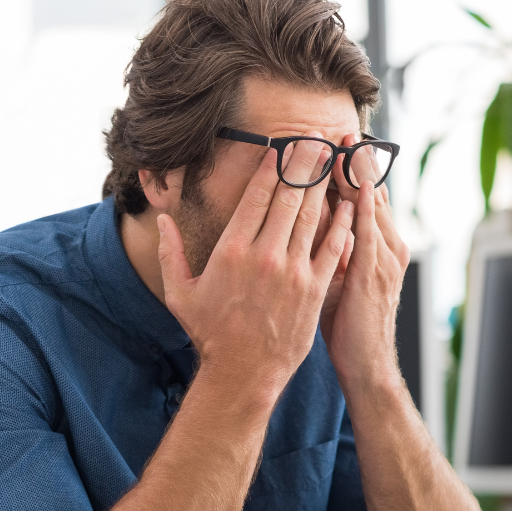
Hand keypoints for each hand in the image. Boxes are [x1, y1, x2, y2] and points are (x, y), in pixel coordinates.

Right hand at [157, 135, 353, 401]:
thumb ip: (169, 252)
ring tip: (333, 158)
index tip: (282, 145)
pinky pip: (332, 247)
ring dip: (324, 184)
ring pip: (313, 216)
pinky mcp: (314, 289)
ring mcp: (293, 271)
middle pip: (289, 196)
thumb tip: (162, 219)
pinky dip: (342, 223)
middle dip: (304, 163)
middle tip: (315, 137)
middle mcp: (265, 254)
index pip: (257, 195)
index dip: (272, 166)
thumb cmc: (210, 334)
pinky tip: (349, 204)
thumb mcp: (180, 293)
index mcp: (232, 250)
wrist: (243, 373)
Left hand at [319, 133, 409, 393]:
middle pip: (370, 193)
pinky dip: (360, 206)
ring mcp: (384, 259)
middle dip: (356, 161)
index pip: (363, 198)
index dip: (350, 170)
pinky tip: (352, 185)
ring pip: (371, 206)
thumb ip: (330, 249)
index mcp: (378, 247)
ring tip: (346, 143)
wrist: (366, 365)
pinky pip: (366, 232)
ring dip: (358, 174)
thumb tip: (307, 224)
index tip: (334, 142)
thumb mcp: (339, 280)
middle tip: (341, 129)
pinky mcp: (373, 274)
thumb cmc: (348, 326)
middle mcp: (386, 246)